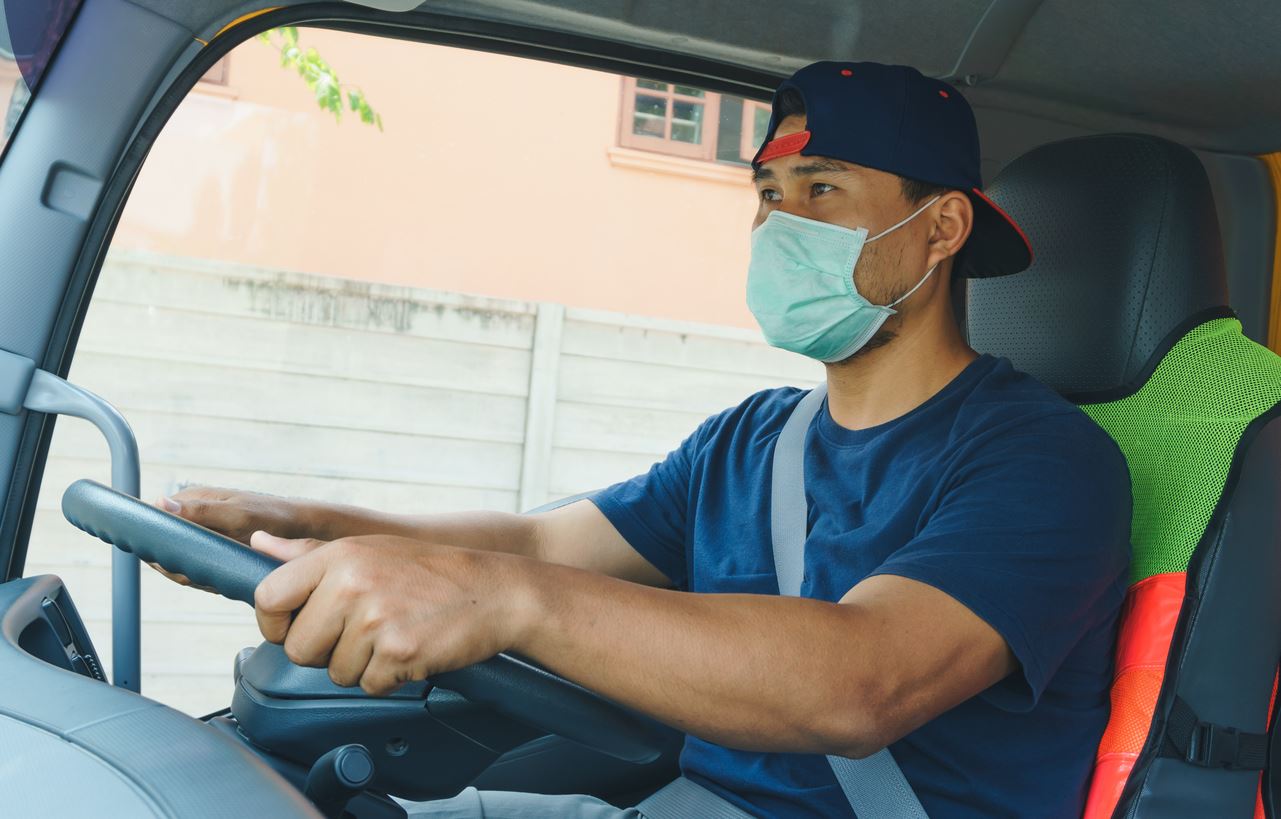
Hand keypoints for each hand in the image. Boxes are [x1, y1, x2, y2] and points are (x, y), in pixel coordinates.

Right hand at [147, 486, 321, 589]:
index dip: (155, 543)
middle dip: (178, 565)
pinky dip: (207, 578)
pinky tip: (223, 582)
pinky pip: (197, 568)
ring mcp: (201, 534)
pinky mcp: (212, 550)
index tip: (172, 561)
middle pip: (163, 547)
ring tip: (219, 577)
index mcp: (191, 498)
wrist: (304, 530)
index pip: (153, 521)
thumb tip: (159, 503)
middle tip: (206, 573)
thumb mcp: (237, 514)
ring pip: (179, 562)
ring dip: (194, 574)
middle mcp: (192, 516)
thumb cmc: (273, 516)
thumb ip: (200, 511)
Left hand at [251, 533, 537, 695]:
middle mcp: (351, 583)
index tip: (301, 626)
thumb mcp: (369, 550)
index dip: (278, 622)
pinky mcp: (398, 651)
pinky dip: (389, 677)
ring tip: (394, 635)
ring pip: (335, 672)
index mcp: (339, 555)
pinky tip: (412, 649)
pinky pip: (369, 685)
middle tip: (364, 632)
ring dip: (362, 666)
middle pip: (298, 647)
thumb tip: (258, 543)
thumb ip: (309, 553)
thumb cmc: (431, 572)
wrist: (496, 591)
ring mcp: (375, 618)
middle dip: (325, 652)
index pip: (268, 598)